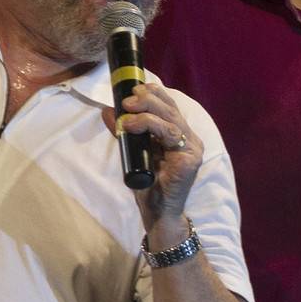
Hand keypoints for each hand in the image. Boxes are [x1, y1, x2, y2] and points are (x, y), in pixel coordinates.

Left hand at [101, 83, 202, 228]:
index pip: (170, 106)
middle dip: (148, 99)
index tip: (136, 88)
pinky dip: (151, 126)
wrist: (158, 214)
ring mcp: (192, 148)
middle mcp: (189, 138)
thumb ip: (125, 132)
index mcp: (180, 134)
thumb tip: (108, 111)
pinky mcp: (190, 159)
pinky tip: (133, 127)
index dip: (155, 92)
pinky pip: (170, 135)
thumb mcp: (134, 152)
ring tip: (126, 113)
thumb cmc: (149, 185)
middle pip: (171, 109)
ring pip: (171, 119)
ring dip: (147, 112)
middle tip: (128, 100)